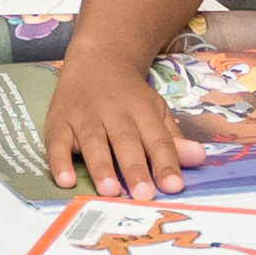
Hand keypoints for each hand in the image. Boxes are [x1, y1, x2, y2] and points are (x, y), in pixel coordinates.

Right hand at [42, 62, 207, 197]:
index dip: (166, 162)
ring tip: (110, 191)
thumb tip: (199, 157)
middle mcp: (113, 112)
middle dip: (135, 168)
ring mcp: (84, 116)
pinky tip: (65, 181)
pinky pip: (56, 143)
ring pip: (93, 142)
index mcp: (142, 110)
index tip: (174, 187)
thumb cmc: (129, 97)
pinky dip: (59, 161)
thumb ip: (172, 139)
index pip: (157, 138)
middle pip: (126, 141)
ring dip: (101, 166)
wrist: (96, 59)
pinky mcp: (58, 122)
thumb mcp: (155, 111)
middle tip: (143, 194)